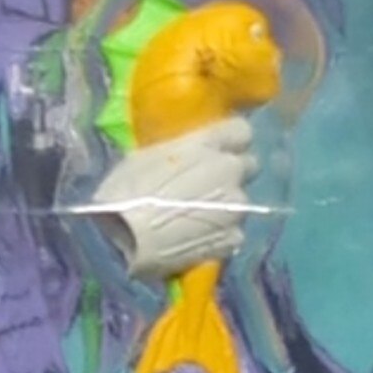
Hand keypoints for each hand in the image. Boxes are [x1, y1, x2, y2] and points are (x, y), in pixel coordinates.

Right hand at [76, 113, 260, 280]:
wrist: (125, 240)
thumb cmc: (126, 192)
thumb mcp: (147, 157)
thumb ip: (180, 153)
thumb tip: (186, 155)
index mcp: (209, 143)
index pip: (241, 131)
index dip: (230, 141)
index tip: (216, 150)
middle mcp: (230, 170)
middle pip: (247, 166)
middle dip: (230, 174)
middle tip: (205, 187)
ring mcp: (236, 206)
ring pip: (238, 201)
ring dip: (223, 207)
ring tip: (193, 221)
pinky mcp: (234, 238)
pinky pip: (233, 232)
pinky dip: (219, 235)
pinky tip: (195, 241)